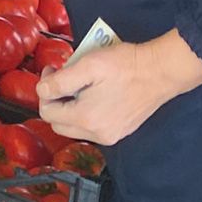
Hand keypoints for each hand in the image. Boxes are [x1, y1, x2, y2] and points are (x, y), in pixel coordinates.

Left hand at [36, 31, 201, 145]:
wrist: (160, 71)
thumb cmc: (124, 65)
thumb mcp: (87, 65)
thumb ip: (60, 81)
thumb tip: (41, 91)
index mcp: (86, 119)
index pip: (47, 112)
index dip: (45, 89)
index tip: (54, 70)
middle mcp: (98, 135)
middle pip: (58, 124)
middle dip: (55, 101)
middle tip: (63, 76)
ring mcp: (111, 136)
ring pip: (74, 127)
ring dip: (69, 107)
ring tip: (79, 84)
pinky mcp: (121, 132)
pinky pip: (92, 127)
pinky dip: (85, 113)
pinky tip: (94, 93)